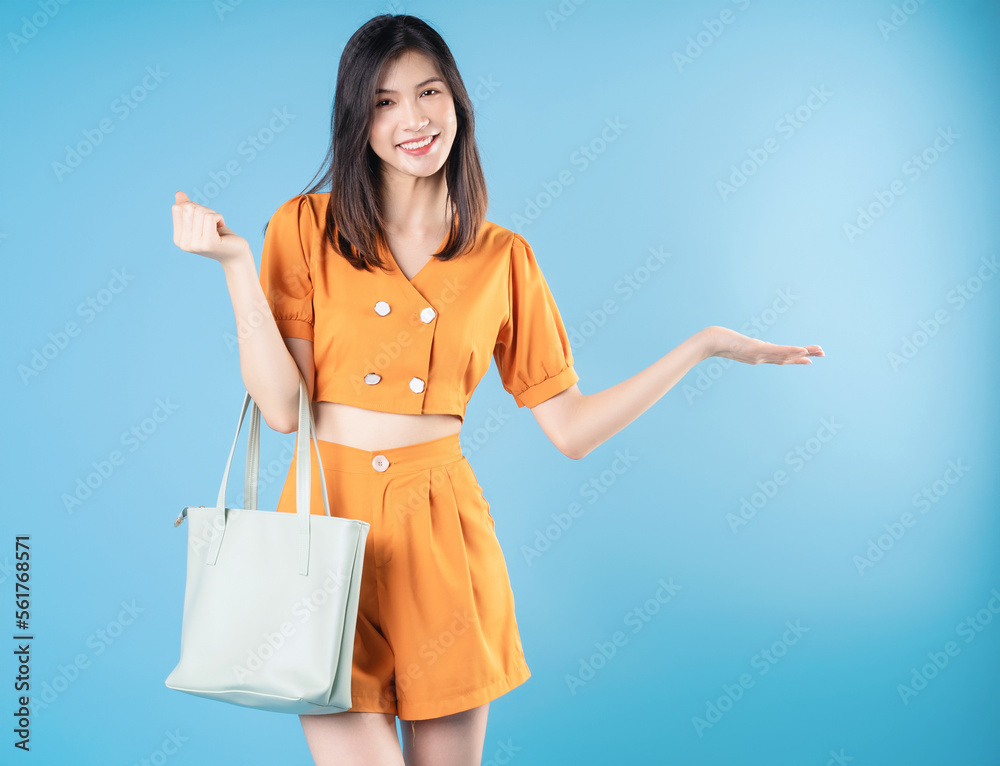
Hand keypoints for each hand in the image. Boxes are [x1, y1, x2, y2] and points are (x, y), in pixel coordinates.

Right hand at [171, 191, 248, 264]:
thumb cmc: (218, 236)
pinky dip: (219, 217)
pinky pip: (210, 217)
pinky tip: (221, 227)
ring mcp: (195, 245)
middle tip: (212, 221)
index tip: (203, 218)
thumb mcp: (201, 221)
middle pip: (188, 208)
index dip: (193, 207)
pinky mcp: (209, 243)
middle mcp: (183, 243)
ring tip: (217, 225)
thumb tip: (178, 193)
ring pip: (200, 211)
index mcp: (178, 238)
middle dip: (203, 209)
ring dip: (212, 213)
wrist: (235, 254)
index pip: (177, 208)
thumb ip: (187, 208)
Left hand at [702, 326, 823, 364]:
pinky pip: (777, 351)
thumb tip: (755, 344)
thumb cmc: (720, 341)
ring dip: (802, 353)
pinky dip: (791, 351)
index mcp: (759, 355)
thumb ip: (746, 344)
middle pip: (787, 357)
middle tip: (823, 354)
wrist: (710, 343)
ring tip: (817, 352)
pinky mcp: (757, 350)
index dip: (795, 358)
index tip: (809, 358)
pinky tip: (802, 350)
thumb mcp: (736, 342)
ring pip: (785, 355)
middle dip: (805, 356)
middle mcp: (761, 357)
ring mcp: (760, 355)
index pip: (781, 357)